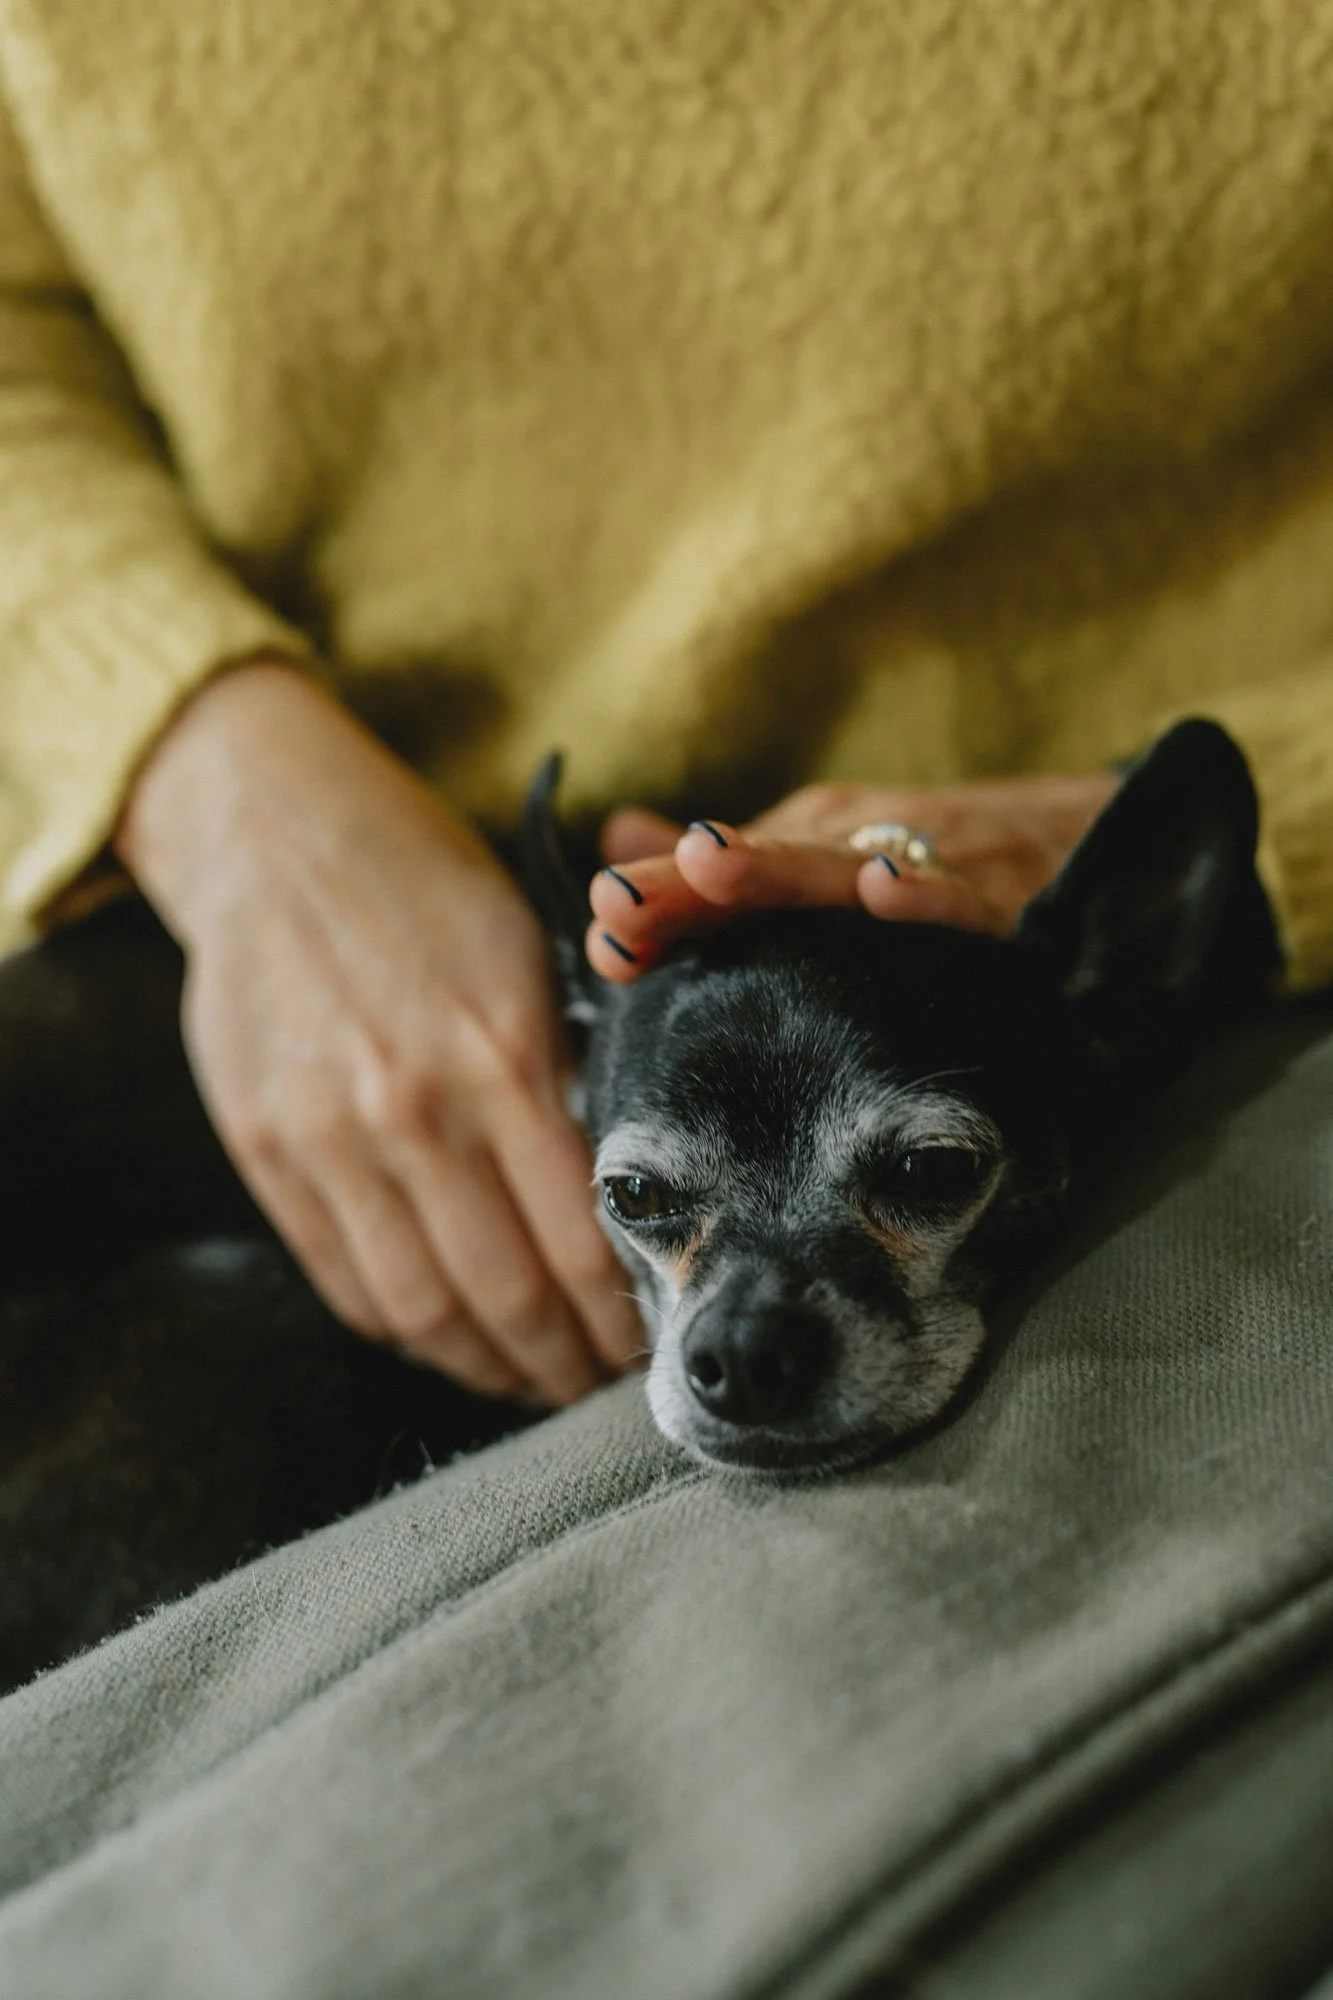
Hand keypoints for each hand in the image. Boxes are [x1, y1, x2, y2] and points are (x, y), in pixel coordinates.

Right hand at [116, 658, 639, 1403]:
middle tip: (605, 1388)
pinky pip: (345, 1283)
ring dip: (489, 1369)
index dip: (623, 1316)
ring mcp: (328, 1138)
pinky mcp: (266, 1153)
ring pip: (422, 1311)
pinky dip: (407, 1332)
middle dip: (568, 1365)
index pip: (580, 1236)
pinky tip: (452, 1338)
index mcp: (500, 1052)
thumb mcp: (530, 950)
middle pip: (506, 1296)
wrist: (273, 832)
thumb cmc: (427, 884)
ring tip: (534, 1380)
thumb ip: (570, 1072)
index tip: (654, 1345)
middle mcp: (413, 1109)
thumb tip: (625, 1197)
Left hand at [585, 772, 1119, 980]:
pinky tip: (887, 893)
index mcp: (808, 852)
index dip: (655, 900)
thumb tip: (618, 838)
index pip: (715, 876)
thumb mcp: (826, 864)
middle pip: (761, 866)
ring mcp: (928, 866)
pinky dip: (930, 893)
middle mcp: (858, 849)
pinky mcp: (1005, 900)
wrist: (1101, 843)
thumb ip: (726, 872)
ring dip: (775, 866)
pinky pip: (966, 899)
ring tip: (707, 862)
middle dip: (687, 884)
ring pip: (844, 867)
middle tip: (618, 905)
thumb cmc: (946, 863)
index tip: (597, 935)